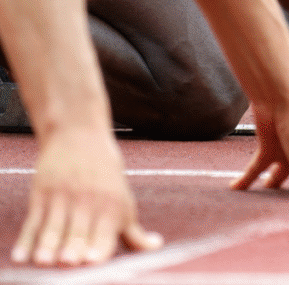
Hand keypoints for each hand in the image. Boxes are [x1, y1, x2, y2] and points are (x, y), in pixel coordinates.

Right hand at [12, 128, 161, 266]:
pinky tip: (21, 256)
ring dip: (48, 246)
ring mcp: (63, 198)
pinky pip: (33, 222)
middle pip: (78, 233)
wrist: (80, 137)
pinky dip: (26, 240)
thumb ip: (135, 232)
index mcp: (112, 208)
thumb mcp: (124, 202)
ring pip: (54, 228)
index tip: (92, 261)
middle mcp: (88, 203)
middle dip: (72, 249)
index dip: (98, 250)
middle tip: (66, 262)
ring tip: (43, 261)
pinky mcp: (42, 194)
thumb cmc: (107, 177)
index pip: (104, 236)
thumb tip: (157, 247)